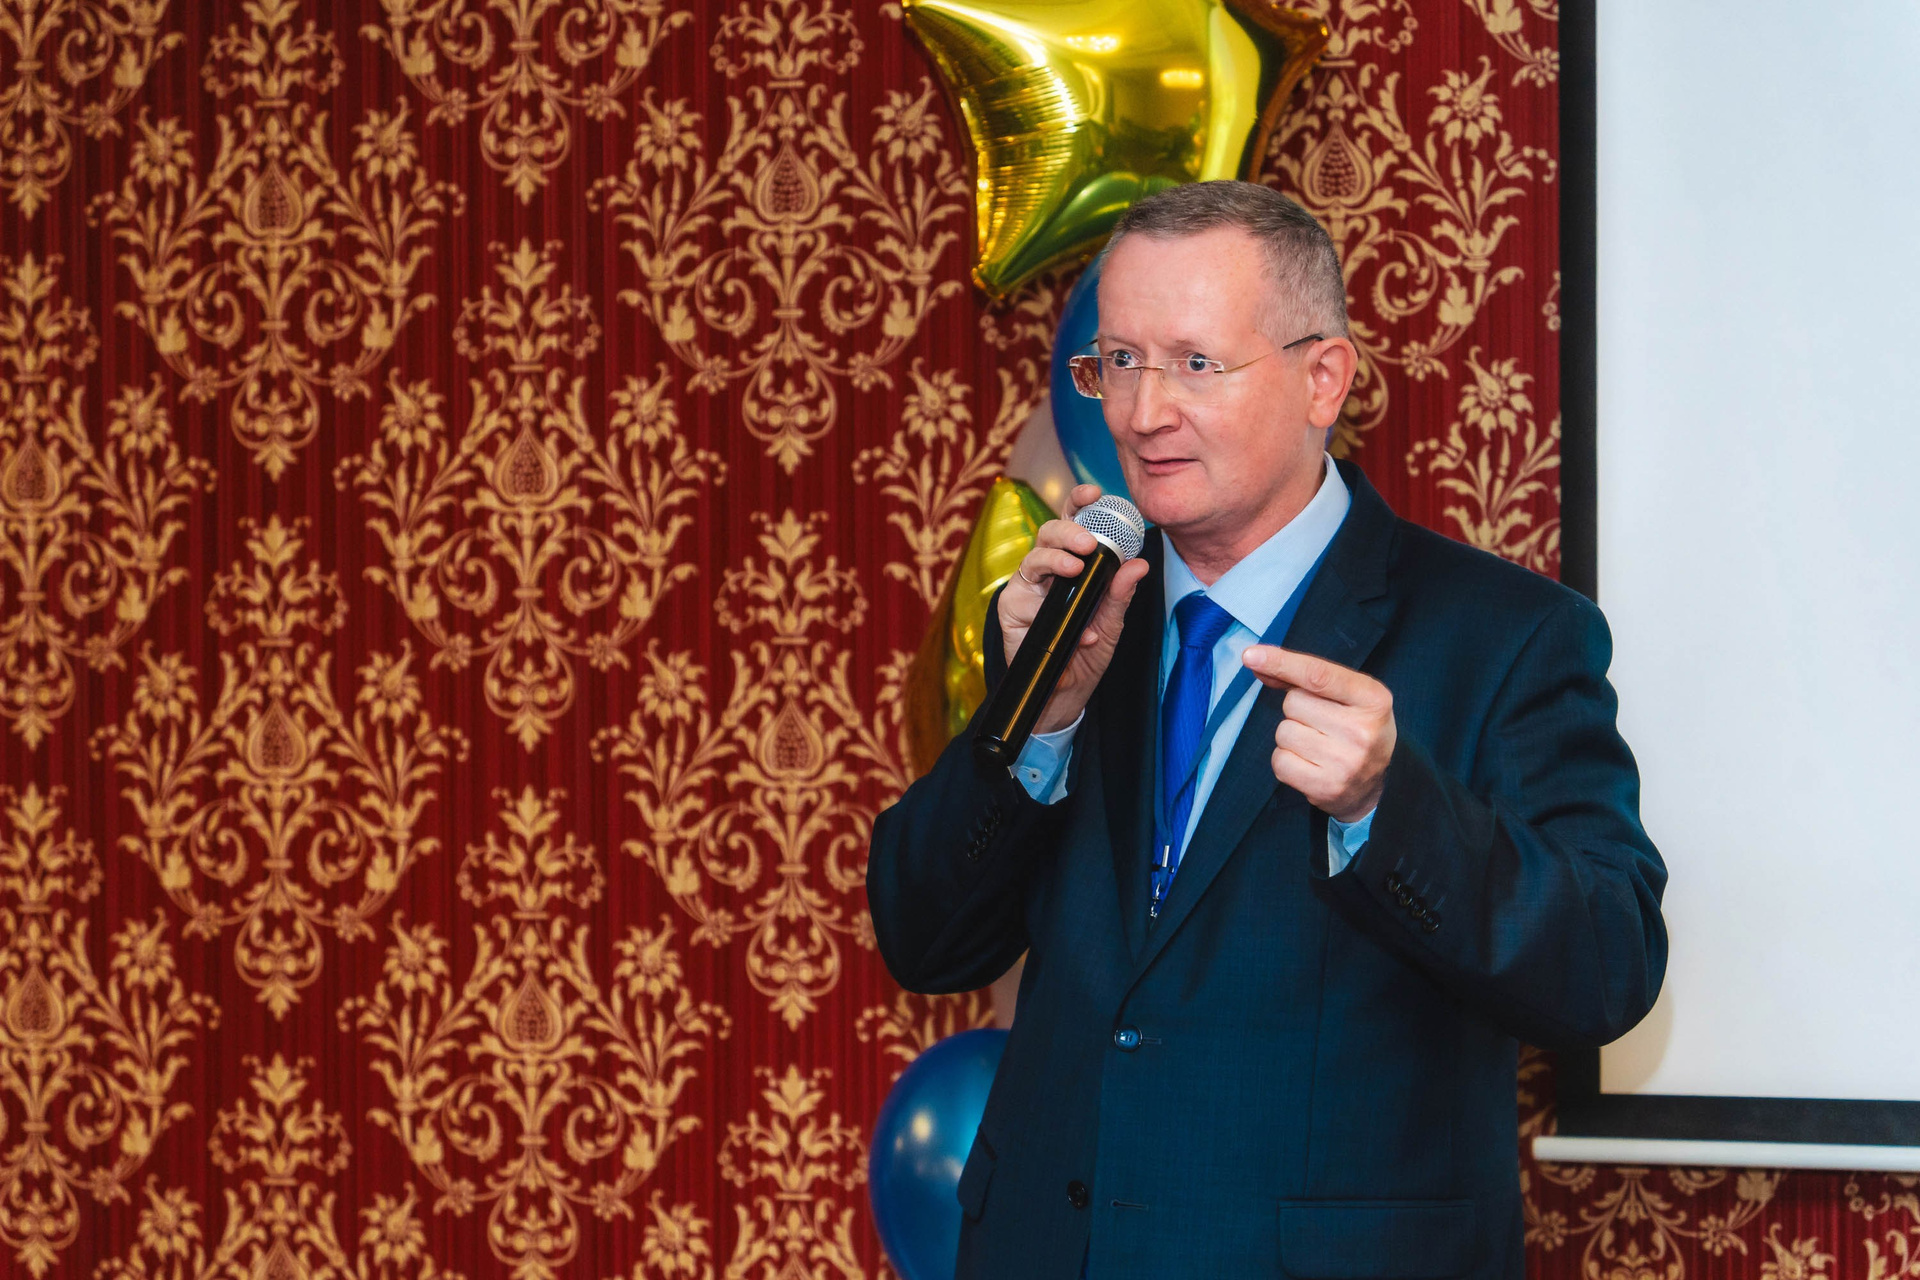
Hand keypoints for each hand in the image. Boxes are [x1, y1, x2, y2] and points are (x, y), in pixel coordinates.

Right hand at [998, 484, 1150, 733]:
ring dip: (1054, 560)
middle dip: (1067, 529)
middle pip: (1048, 533)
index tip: (1094, 492)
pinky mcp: (1011, 612)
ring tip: (1075, 569)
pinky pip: (1026, 601)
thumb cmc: (1085, 654)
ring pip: (1032, 558)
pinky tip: (1079, 632)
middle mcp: (1045, 571)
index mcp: (1070, 565)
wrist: (1066, 695)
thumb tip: (1138, 563)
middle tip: (1089, 542)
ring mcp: (1026, 590)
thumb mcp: (1111, 624)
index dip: (1079, 503)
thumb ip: (1120, 593)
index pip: (1072, 524)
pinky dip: (1052, 612)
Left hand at [1241, 646, 1395, 822]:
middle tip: (1321, 724)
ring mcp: (1346, 762)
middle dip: (1297, 710)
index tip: (1250, 655)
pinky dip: (1286, 761)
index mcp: (1373, 699)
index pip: (1318, 675)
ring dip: (1291, 736)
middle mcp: (1362, 730)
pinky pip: (1280, 761)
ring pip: (1283, 732)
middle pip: (1293, 703)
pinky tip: (1309, 764)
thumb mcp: (1347, 696)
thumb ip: (1304, 678)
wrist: (1379, 784)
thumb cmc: (1357, 729)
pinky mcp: (1327, 788)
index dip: (1281, 662)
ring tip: (1318, 745)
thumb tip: (1256, 660)